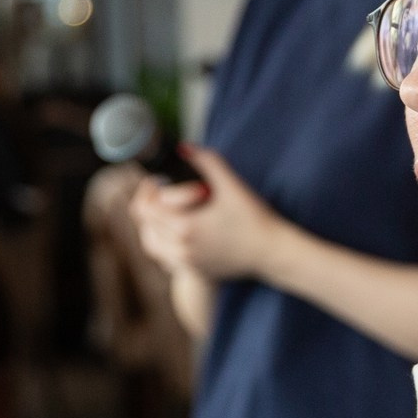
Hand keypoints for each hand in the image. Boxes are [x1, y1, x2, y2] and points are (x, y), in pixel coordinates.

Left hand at [127, 146, 282, 283]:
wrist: (271, 252)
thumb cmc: (254, 217)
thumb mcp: (231, 185)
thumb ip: (207, 161)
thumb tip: (183, 147)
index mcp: (185, 227)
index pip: (146, 210)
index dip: (147, 191)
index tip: (158, 180)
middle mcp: (181, 249)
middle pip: (146, 226)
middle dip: (150, 206)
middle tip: (160, 191)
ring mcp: (187, 264)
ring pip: (151, 245)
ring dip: (152, 227)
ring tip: (163, 211)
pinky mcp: (195, 271)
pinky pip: (165, 259)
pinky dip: (163, 245)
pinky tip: (173, 232)